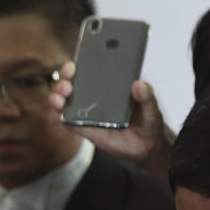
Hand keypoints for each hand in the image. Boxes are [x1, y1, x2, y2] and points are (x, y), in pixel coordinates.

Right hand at [48, 61, 170, 164]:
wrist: (147, 146)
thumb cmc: (148, 121)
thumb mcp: (152, 107)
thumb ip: (147, 96)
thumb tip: (139, 85)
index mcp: (108, 87)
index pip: (89, 71)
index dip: (78, 65)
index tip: (75, 64)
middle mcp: (94, 98)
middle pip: (72, 84)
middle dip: (64, 79)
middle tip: (68, 80)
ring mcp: (87, 114)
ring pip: (65, 102)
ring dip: (57, 97)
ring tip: (61, 97)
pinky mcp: (85, 130)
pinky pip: (69, 123)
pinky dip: (62, 117)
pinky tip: (61, 114)